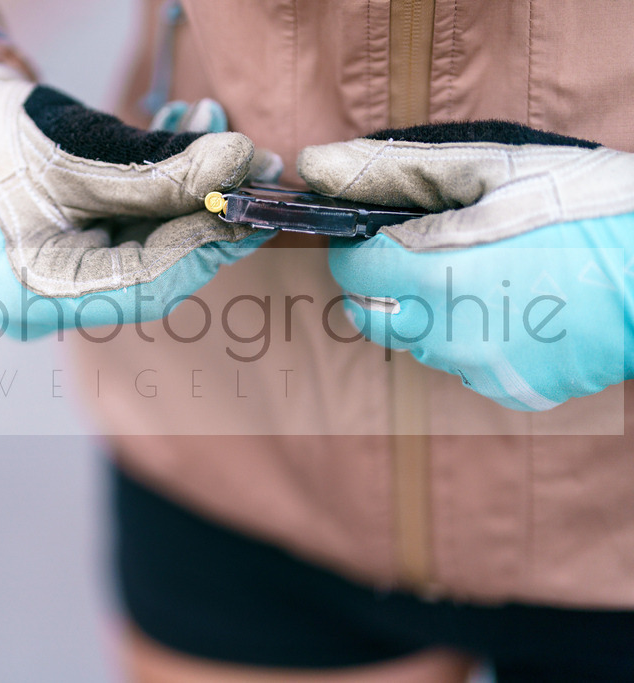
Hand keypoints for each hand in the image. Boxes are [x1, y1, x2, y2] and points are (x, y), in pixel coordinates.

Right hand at [0, 60, 272, 338]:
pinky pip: (134, 227)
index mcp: (34, 298)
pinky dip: (162, 184)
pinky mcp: (76, 257)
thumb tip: (243, 164)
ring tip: (212, 124)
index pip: (146, 286)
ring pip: (151, 243)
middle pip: (156, 268)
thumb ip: (161, 168)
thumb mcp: (76, 151)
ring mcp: (64, 284)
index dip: (205, 243)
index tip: (249, 198)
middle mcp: (51, 305)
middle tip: (251, 160)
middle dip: (204, 207)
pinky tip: (183, 133)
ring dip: (187, 184)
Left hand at [298, 121, 633, 410]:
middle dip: (383, 287)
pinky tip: (514, 309)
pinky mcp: (513, 391)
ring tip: (485, 277)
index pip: (351, 275)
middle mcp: (450, 336)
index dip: (358, 250)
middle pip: (372, 318)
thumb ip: (393, 171)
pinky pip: (465, 366)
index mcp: (438, 277)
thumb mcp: (491, 168)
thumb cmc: (585, 204)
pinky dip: (472, 339)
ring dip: (428, 313)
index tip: (380, 234)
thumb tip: (316, 164)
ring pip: (418, 344)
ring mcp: (483, 370)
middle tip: (429, 254)